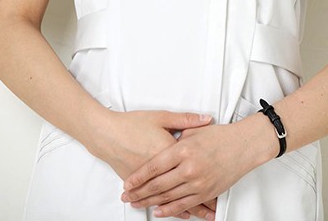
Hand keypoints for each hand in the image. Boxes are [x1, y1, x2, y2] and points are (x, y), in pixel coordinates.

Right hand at [89, 108, 215, 219]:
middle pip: (185, 187)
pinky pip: (158, 201)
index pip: (192, 167)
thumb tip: (206, 119)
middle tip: (214, 209)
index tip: (221, 183)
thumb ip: (185, 120)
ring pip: (173, 199)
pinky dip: (170, 209)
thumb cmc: (132, 123)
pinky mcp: (141, 186)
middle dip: (200, 200)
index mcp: (169, 151)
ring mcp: (150, 181)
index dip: (208, 177)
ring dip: (188, 208)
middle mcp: (161, 169)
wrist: (106, 133)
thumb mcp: (161, 117)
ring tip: (202, 215)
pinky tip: (178, 214)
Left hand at [120, 119, 256, 218]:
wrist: (244, 146)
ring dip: (151, 202)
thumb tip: (162, 146)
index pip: (155, 166)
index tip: (128, 182)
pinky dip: (170, 210)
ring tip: (138, 204)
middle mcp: (189, 168)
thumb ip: (176, 137)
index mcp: (184, 149)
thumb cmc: (220, 135)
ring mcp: (199, 183)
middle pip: (158, 184)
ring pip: (169, 197)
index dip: (139, 176)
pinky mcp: (207, 192)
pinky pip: (184, 205)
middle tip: (127, 196)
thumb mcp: (194, 130)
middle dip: (140, 192)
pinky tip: (159, 211)